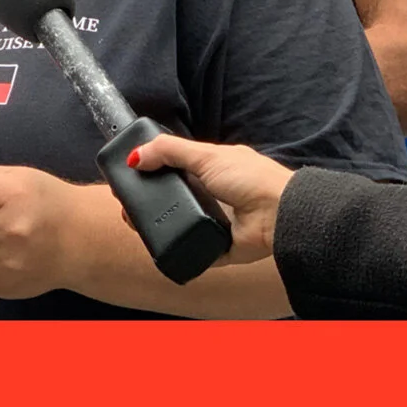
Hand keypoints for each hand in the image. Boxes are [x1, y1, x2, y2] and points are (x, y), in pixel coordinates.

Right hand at [127, 135, 294, 266]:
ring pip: (180, 228)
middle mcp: (215, 197)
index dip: (153, 172)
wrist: (279, 214)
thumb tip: (135, 156)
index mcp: (213, 171)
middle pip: (174, 201)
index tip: (130, 177)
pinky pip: (195, 254)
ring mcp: (217, 224)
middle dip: (151, 204)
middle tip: (127, 208)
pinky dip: (181, 253)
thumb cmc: (251, 178)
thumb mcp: (207, 156)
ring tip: (138, 227)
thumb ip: (170, 151)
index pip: (176, 170)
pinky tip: (163, 247)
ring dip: (162, 228)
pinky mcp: (220, 250)